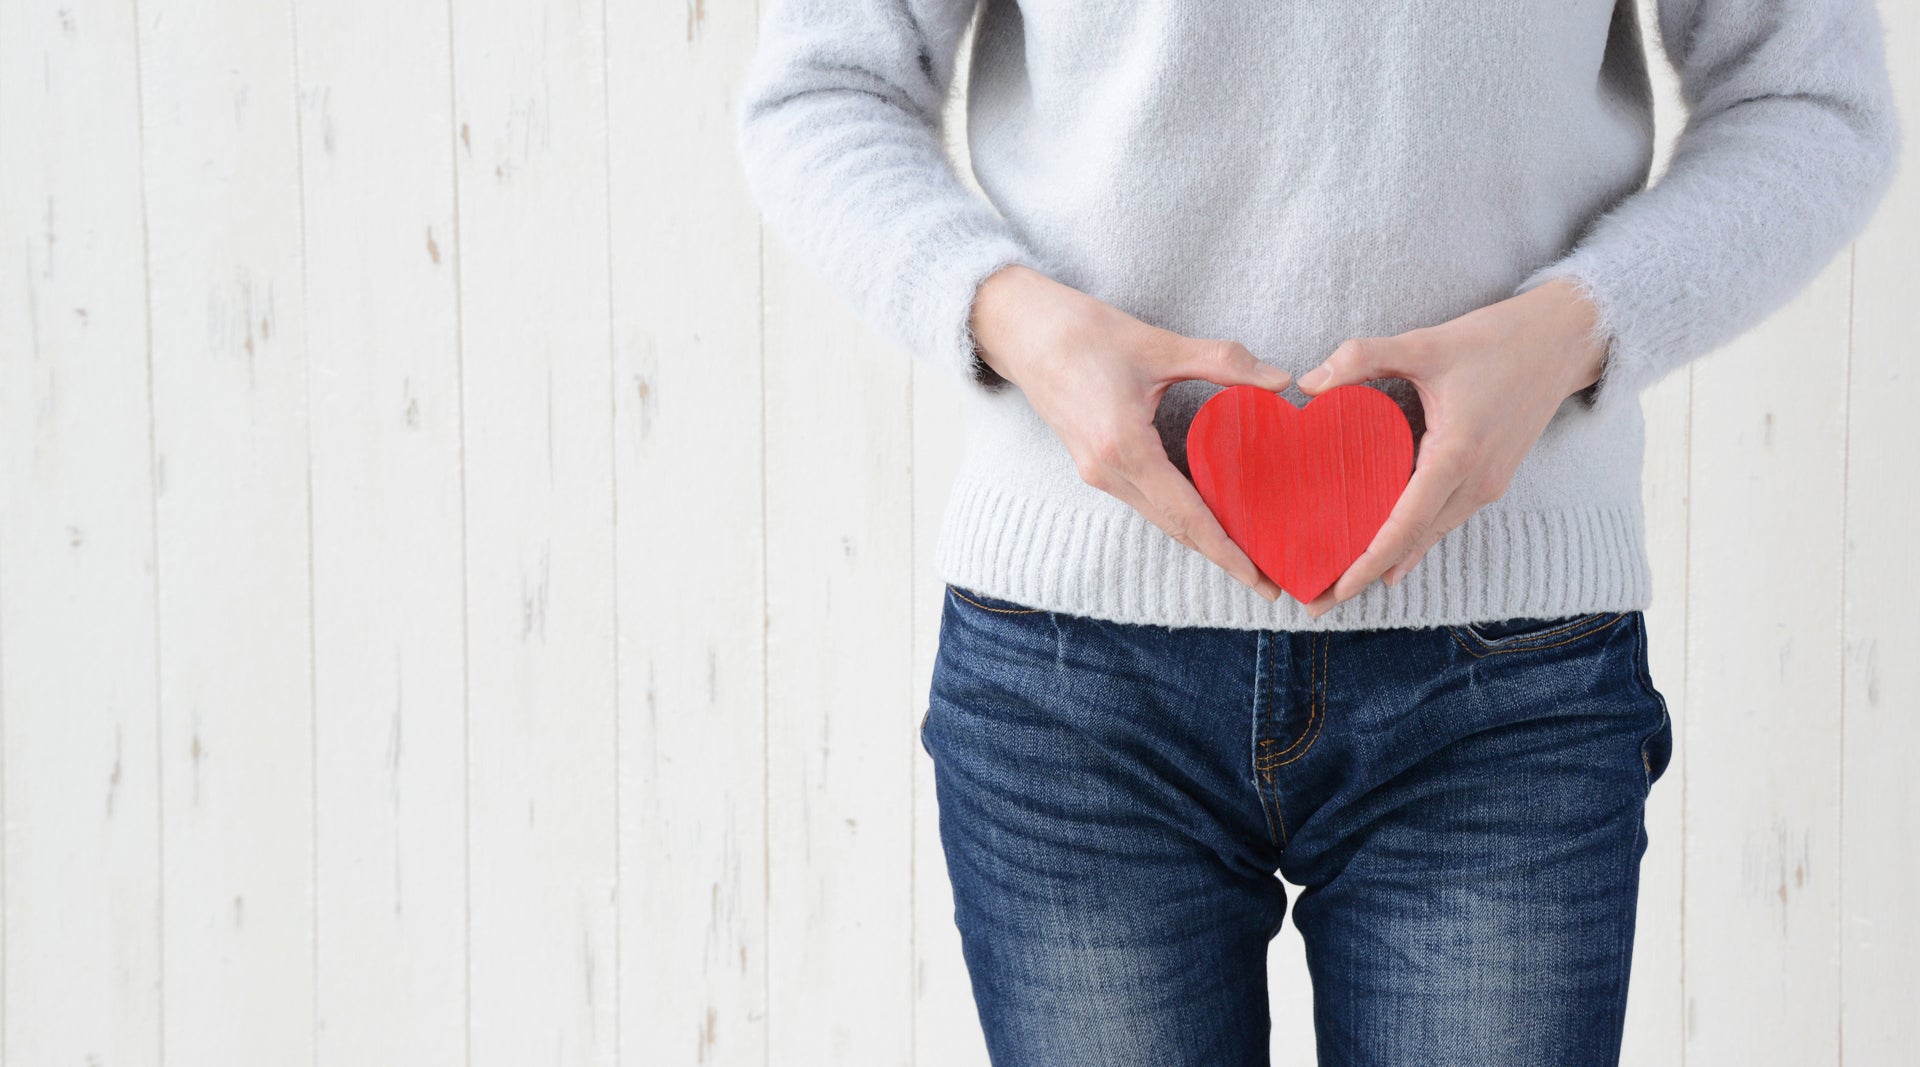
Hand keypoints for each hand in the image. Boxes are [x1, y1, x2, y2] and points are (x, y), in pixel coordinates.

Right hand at [970, 264, 1290, 601]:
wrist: (1023, 330)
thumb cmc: (1085, 333)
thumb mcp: (1159, 344)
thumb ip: (1223, 362)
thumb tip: (1281, 381)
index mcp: (1124, 448)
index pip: (1187, 515)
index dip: (1227, 551)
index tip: (1261, 581)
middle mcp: (1108, 472)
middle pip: (1176, 529)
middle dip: (1223, 558)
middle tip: (1271, 581)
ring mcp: (1097, 472)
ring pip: (1159, 519)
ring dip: (1201, 540)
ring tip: (1248, 553)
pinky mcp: (1094, 465)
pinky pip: (1145, 501)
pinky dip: (1179, 515)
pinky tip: (1209, 513)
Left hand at [1293, 277, 1608, 618]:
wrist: (1564, 342)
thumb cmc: (1498, 340)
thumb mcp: (1426, 341)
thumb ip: (1363, 357)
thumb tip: (1308, 383)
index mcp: (1458, 453)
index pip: (1407, 523)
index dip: (1369, 561)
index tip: (1336, 588)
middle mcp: (1476, 481)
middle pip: (1414, 543)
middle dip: (1366, 575)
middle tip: (1318, 601)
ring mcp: (1487, 485)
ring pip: (1430, 535)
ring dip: (1388, 561)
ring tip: (1341, 583)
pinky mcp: (1491, 481)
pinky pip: (1444, 520)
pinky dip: (1413, 540)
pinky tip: (1386, 558)